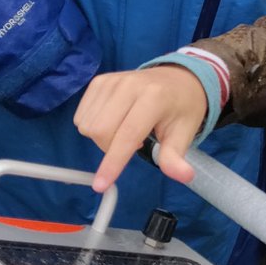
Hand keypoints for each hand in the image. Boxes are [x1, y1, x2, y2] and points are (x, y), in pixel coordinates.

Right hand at [73, 65, 207, 190]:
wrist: (177, 79)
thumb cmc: (180, 109)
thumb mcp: (184, 133)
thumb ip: (175, 156)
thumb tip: (184, 176)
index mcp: (154, 97)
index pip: (127, 134)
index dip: (113, 162)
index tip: (100, 186)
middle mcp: (129, 84)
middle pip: (100, 131)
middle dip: (111, 149)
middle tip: (135, 144)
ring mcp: (111, 80)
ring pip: (87, 125)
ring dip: (102, 138)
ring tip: (126, 130)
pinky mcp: (99, 81)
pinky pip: (81, 116)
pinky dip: (93, 127)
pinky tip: (114, 120)